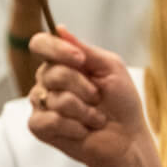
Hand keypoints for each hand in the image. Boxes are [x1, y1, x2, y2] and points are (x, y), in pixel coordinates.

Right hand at [28, 27, 154, 166]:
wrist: (127, 138)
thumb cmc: (121, 102)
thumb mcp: (110, 68)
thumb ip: (85, 49)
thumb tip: (59, 28)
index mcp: (62, 62)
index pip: (41, 44)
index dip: (57, 49)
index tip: (80, 60)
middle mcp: (47, 81)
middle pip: (52, 72)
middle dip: (83, 87)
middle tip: (98, 98)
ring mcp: (41, 104)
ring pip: (54, 99)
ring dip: (84, 111)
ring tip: (95, 118)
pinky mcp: (39, 127)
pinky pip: (49, 120)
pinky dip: (73, 127)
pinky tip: (82, 131)